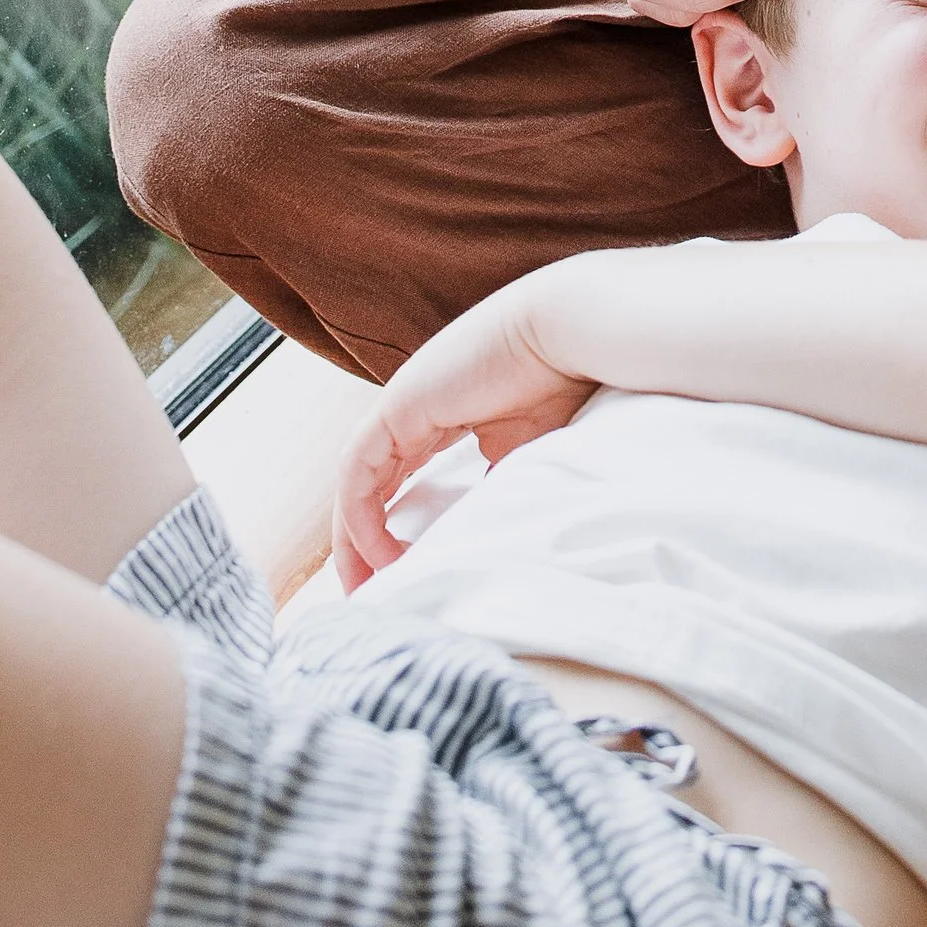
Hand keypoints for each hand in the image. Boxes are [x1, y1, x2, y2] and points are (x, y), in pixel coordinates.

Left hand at [331, 279, 594, 588]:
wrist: (572, 331)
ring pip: (358, 481)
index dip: (395, 526)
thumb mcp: (527, 451)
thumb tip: (482, 532)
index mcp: (447, 414)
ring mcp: (405, 405)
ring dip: (354, 537)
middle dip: (364, 542)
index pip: (403, 477)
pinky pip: (359, 469)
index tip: (405, 575)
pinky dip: (361, 515)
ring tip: (365, 588)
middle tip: (370, 595)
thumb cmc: (566, 383)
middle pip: (372, 484)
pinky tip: (381, 553)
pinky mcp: (398, 406)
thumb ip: (496, 485)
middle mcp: (418, 409)